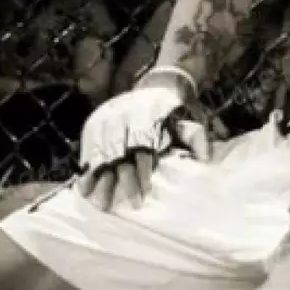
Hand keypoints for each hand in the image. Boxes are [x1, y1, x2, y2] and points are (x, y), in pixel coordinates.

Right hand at [76, 82, 211, 211]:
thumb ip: (196, 138)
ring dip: (100, 180)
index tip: (146, 191)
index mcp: (147, 116)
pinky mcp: (95, 123)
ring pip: (100, 152)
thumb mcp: (189, 119)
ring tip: (102, 204)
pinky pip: (87, 148)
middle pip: (120, 152)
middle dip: (123, 180)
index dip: (142, 170)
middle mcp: (124, 116)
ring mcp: (106, 119)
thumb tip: (204, 158)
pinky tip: (85, 190)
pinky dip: (86, 170)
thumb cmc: (174, 111)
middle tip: (128, 204)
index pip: (142, 147)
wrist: (158, 84)